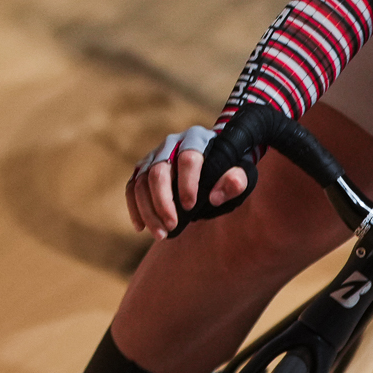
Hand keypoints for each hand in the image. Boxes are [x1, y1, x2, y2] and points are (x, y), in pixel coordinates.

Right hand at [124, 127, 249, 240]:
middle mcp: (172, 143)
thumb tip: (215, 197)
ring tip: (160, 234)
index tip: (190, 206)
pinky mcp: (143, 169)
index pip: (188, 158)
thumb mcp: (240, 174)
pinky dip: (134, 208)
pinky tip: (141, 227)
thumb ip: (236, 181)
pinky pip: (132, 188)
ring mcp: (154, 156)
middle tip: (171, 226)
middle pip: (159, 171)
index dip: (187, 182)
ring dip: (148, 210)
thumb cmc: (228, 169)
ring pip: (142, 181)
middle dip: (162, 202)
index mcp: (197, 139)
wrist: (215, 164)